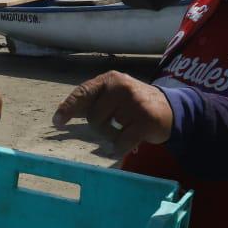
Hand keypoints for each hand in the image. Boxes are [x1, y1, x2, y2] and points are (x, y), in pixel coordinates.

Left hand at [52, 71, 173, 157]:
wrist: (170, 110)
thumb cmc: (134, 105)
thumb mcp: (112, 96)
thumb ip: (89, 102)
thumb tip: (60, 115)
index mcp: (110, 79)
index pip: (84, 92)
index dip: (68, 107)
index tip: (57, 121)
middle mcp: (121, 87)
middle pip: (93, 118)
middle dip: (100, 127)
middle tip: (117, 123)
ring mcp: (135, 103)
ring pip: (107, 132)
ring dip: (113, 137)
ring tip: (128, 127)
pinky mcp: (145, 121)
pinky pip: (121, 143)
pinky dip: (121, 148)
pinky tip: (132, 142)